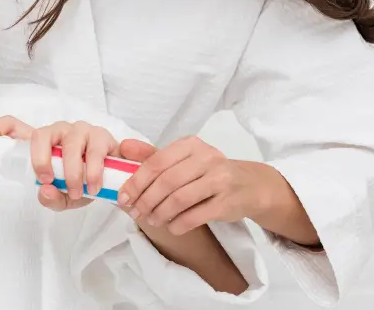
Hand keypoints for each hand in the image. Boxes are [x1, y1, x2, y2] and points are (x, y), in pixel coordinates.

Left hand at [0, 116, 118, 210]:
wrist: (115, 183)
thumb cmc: (82, 184)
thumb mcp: (63, 197)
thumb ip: (51, 198)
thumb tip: (43, 190)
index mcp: (41, 144)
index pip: (12, 125)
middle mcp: (57, 132)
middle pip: (41, 134)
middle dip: (41, 160)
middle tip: (48, 181)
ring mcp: (79, 130)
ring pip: (69, 142)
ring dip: (72, 170)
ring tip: (78, 191)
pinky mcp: (101, 135)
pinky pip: (94, 148)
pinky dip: (92, 170)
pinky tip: (94, 185)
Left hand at [117, 135, 260, 234]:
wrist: (251, 185)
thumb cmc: (209, 171)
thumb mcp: (183, 158)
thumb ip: (153, 155)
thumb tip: (122, 148)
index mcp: (190, 145)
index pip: (156, 162)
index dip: (136, 182)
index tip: (123, 197)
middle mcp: (206, 158)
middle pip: (166, 181)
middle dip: (146, 200)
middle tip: (135, 213)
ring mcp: (219, 180)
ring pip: (180, 199)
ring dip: (161, 213)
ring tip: (152, 220)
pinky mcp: (228, 202)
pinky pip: (196, 216)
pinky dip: (179, 224)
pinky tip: (171, 227)